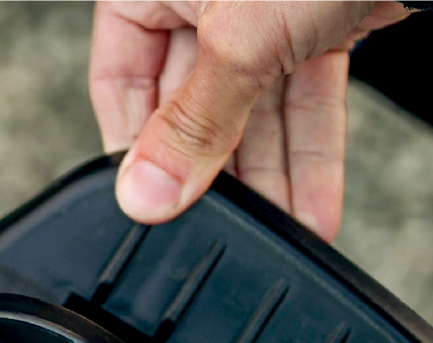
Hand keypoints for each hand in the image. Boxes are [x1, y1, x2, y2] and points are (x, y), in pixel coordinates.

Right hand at [90, 0, 411, 234]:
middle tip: (222, 226)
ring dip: (269, 177)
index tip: (154, 206)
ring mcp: (258, 14)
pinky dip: (309, 151)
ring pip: (251, 112)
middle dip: (217, 173)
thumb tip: (145, 193)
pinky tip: (312, 207)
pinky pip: (301, 100)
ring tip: (277, 232)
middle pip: (191, 105)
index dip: (136, 148)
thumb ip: (194, 125)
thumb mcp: (237, 42)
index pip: (120, 79)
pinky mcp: (312, 27)